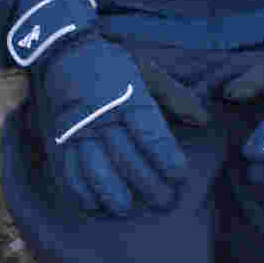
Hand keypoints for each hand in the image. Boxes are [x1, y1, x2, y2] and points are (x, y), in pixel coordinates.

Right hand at [32, 36, 202, 215]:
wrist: (66, 53)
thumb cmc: (114, 66)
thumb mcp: (148, 71)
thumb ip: (176, 96)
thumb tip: (203, 120)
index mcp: (129, 97)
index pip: (150, 133)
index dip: (166, 158)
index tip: (179, 176)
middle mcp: (103, 115)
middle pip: (126, 157)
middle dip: (147, 184)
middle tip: (164, 201)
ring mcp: (79, 128)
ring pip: (95, 168)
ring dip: (111, 193)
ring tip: (126, 209)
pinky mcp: (60, 138)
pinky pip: (68, 168)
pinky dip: (80, 190)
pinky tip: (94, 204)